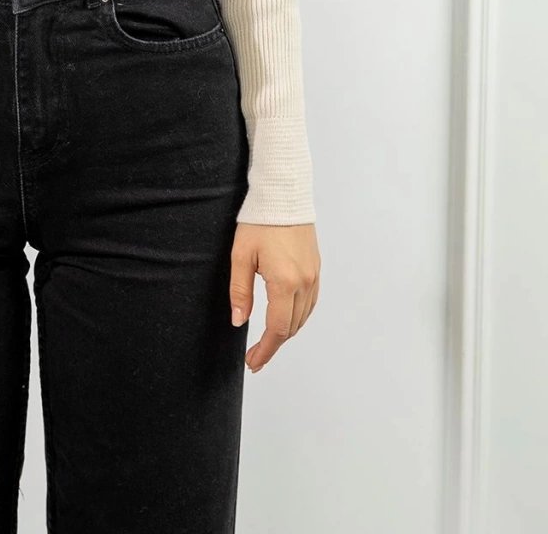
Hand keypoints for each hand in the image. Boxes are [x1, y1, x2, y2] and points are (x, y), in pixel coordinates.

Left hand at [229, 222, 320, 373]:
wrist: (283, 194)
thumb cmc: (259, 221)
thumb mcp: (241, 255)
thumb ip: (240, 291)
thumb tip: (239, 322)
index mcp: (284, 282)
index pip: (277, 329)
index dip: (265, 350)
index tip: (253, 362)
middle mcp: (304, 282)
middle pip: (292, 327)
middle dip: (274, 345)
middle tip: (255, 356)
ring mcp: (314, 275)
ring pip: (303, 317)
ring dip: (286, 331)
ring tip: (267, 340)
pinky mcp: (316, 267)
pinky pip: (310, 302)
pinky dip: (298, 315)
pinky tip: (285, 317)